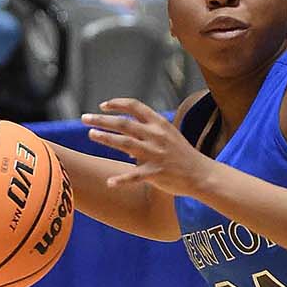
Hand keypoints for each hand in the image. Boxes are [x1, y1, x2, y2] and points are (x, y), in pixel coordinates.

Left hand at [83, 99, 206, 193]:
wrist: (201, 174)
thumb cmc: (182, 154)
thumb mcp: (168, 134)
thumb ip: (148, 130)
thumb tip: (125, 132)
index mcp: (159, 124)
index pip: (135, 106)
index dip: (116, 104)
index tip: (102, 106)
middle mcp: (156, 136)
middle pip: (124, 123)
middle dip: (102, 120)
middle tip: (84, 119)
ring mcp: (156, 154)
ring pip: (125, 144)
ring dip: (106, 138)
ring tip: (91, 135)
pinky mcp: (156, 173)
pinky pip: (135, 176)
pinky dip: (122, 180)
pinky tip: (110, 182)